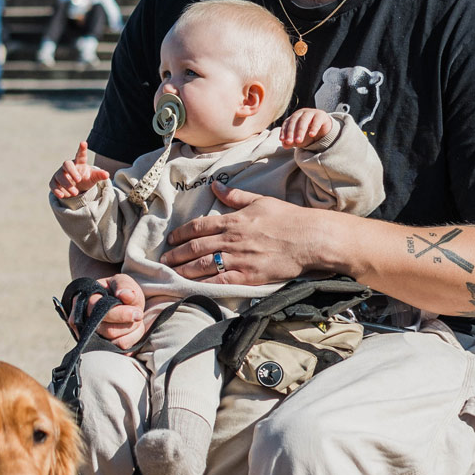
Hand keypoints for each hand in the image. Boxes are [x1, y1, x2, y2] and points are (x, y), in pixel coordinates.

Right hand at [51, 141, 108, 201]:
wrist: (77, 188)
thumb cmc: (86, 179)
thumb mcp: (93, 178)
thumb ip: (99, 175)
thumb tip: (107, 174)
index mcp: (79, 162)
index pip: (80, 154)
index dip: (82, 149)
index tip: (84, 143)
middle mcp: (68, 166)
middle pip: (67, 164)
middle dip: (72, 172)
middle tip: (79, 180)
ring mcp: (60, 173)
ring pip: (60, 176)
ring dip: (67, 185)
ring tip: (75, 193)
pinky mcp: (54, 182)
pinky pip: (53, 184)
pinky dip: (57, 190)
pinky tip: (62, 196)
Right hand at [86, 273, 146, 348]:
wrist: (118, 303)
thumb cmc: (118, 291)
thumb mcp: (121, 282)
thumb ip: (123, 285)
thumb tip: (126, 295)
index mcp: (85, 301)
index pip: (98, 312)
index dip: (121, 314)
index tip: (138, 312)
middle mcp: (84, 321)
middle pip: (108, 331)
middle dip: (129, 323)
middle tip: (138, 314)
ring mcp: (90, 337)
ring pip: (115, 343)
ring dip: (131, 331)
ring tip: (133, 321)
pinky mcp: (101, 348)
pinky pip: (120, 351)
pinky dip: (132, 341)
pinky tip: (131, 331)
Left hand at [162, 183, 333, 283]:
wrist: (310, 238)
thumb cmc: (288, 218)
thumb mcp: (260, 200)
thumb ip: (235, 195)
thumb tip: (216, 185)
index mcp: (234, 220)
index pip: (199, 226)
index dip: (181, 233)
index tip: (171, 240)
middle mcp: (233, 239)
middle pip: (196, 248)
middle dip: (176, 255)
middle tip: (164, 260)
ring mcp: (240, 258)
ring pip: (204, 265)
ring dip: (185, 270)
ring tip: (173, 274)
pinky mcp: (250, 275)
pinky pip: (221, 282)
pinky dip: (205, 286)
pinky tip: (194, 288)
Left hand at [280, 107, 335, 148]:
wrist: (324, 131)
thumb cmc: (308, 134)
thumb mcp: (299, 139)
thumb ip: (291, 142)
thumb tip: (284, 145)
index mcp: (293, 117)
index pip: (286, 123)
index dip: (284, 131)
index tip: (282, 140)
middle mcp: (301, 113)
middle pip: (294, 121)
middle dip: (291, 132)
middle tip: (290, 142)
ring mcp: (311, 113)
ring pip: (304, 120)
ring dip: (300, 131)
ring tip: (299, 141)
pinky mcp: (321, 115)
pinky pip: (317, 120)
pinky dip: (314, 128)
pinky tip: (311, 135)